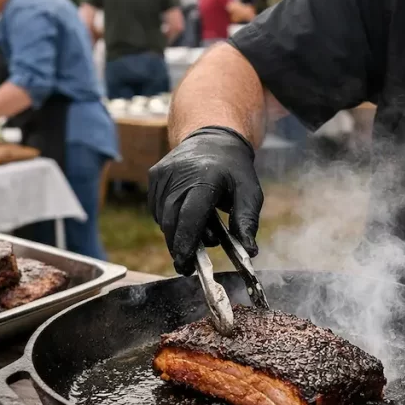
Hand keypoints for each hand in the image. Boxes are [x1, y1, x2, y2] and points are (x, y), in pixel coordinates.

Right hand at [148, 126, 262, 274]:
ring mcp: (163, 174)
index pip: (190, 215)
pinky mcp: (154, 176)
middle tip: (188, 266)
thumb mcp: (249, 192)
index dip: (186, 242)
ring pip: (162, 218)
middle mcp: (179, 174)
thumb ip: (247, 221)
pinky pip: (157, 209)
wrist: (212, 137)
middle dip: (178, 247)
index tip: (186, 264)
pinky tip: (185, 219)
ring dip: (176, 234)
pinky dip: (169, 221)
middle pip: (171, 221)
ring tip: (196, 237)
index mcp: (205, 177)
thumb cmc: (234, 169)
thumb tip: (250, 251)